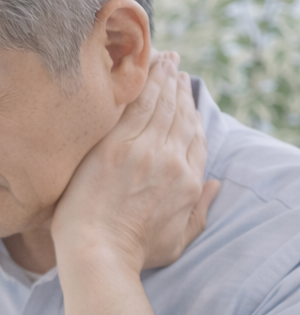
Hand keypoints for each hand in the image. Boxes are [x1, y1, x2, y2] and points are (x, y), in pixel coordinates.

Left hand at [51, 52, 219, 273]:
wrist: (98, 252)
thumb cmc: (132, 254)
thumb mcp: (179, 239)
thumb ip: (200, 211)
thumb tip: (216, 186)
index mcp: (188, 183)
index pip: (195, 139)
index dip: (192, 115)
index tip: (187, 100)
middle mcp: (172, 161)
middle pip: (180, 116)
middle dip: (179, 89)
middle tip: (176, 69)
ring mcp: (144, 150)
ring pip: (161, 105)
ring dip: (165, 78)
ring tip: (165, 60)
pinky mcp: (116, 145)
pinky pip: (136, 105)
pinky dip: (145, 83)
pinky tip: (147, 67)